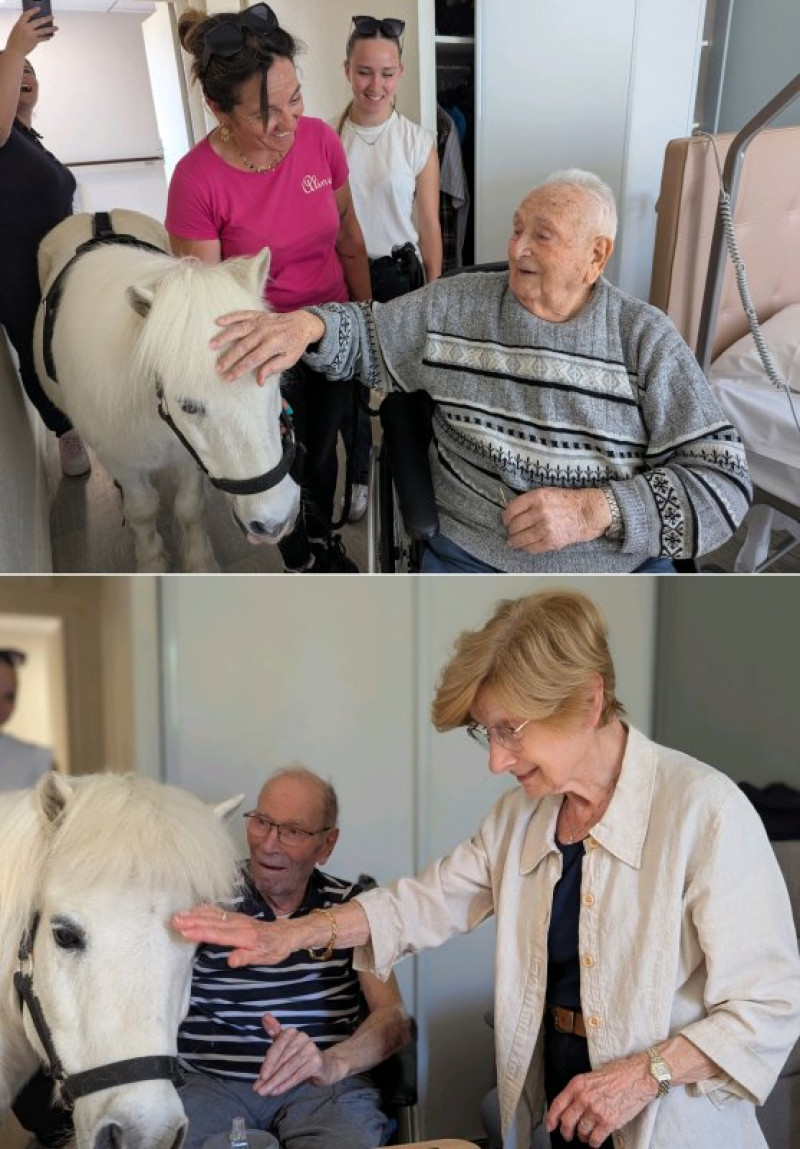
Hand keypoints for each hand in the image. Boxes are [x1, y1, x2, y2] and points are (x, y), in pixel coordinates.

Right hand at [6, 10, 56, 55]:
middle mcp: (26, 28)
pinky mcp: (34, 41)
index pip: (27, 15)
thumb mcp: (17, 29)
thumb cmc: (15, 40)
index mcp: (20, 23)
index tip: (39, 9)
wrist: (15, 51)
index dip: (33, 11)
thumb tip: (35, 23)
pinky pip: (43, 38)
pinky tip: (50, 36)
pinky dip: (46, 37)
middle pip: (38, 22)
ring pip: (43, 31)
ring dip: (51, 29)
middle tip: (53, 17)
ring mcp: (31, 35)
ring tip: (57, 28)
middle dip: (46, 19)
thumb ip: (24, 25)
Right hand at [171, 904, 296, 967]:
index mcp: (244, 936)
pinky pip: (218, 912)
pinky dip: (205, 910)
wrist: (286, 934)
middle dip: (192, 921)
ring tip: (179, 915)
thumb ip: (247, 958)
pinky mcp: (236, 917)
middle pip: (212, 922)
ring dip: (195, 914)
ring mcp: (237, 919)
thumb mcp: (264, 958)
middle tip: (174, 921)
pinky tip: (195, 910)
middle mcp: (239, 924)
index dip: (200, 932)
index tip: (184, 931)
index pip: (218, 934)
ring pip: (213, 915)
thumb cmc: (275, 948)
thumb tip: (231, 961)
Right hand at [210, 309, 324, 384]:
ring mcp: (260, 322)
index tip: (229, 378)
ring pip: (239, 330)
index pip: (254, 359)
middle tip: (217, 368)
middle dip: (229, 358)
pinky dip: (230, 317)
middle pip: (243, 346)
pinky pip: (241, 315)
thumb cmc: (294, 344)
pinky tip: (218, 321)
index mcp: (274, 345)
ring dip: (224, 337)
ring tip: (211, 345)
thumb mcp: (289, 360)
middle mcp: (265, 332)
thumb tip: (259, 381)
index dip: (240, 369)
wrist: (302, 323)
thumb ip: (273, 368)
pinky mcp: (257, 315)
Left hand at [254, 1014, 335, 1095]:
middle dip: (269, 1075)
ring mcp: (311, 1049)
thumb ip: (274, 1032)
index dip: (268, 1062)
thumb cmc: (301, 1057)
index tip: (260, 1077)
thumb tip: (264, 1016)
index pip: (277, 1047)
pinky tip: (277, 1091)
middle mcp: (302, 1037)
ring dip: (276, 1081)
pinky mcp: (317, 1062)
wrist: (326, 1067)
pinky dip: (287, 1084)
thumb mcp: (286, 1046)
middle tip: (259, 1089)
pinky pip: (298, 1075)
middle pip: (282, 1059)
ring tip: (265, 1092)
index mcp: (292, 1032)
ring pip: (289, 1068)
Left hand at [503, 487, 609, 553]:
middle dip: (510, 530)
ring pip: (520, 538)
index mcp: (537, 497)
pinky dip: (526, 548)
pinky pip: (532, 547)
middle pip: (514, 525)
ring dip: (514, 541)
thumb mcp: (546, 493)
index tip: (506, 521)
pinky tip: (525, 546)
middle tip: (511, 532)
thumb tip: (511, 513)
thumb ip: (529, 501)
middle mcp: (540, 512)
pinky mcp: (551, 541)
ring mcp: (545, 527)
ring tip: (513, 542)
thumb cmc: (566, 502)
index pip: (511, 510)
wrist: (587, 512)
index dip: (505, 518)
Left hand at [545, 1051, 657, 1146]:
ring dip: (582, 1137)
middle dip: (566, 1132)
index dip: (551, 1118)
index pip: (557, 1105)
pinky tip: (596, 1139)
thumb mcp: (592, 1076)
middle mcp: (584, 1098)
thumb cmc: (618, 1073)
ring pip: (581, 1132)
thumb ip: (580, 1090)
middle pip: (567, 1122)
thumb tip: (570, 1106)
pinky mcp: (609, 1122)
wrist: (639, 1076)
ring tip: (587, 1135)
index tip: (550, 1127)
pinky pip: (595, 1139)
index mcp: (578, 1084)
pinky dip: (594, 1142)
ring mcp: (596, 1111)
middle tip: (569, 1135)